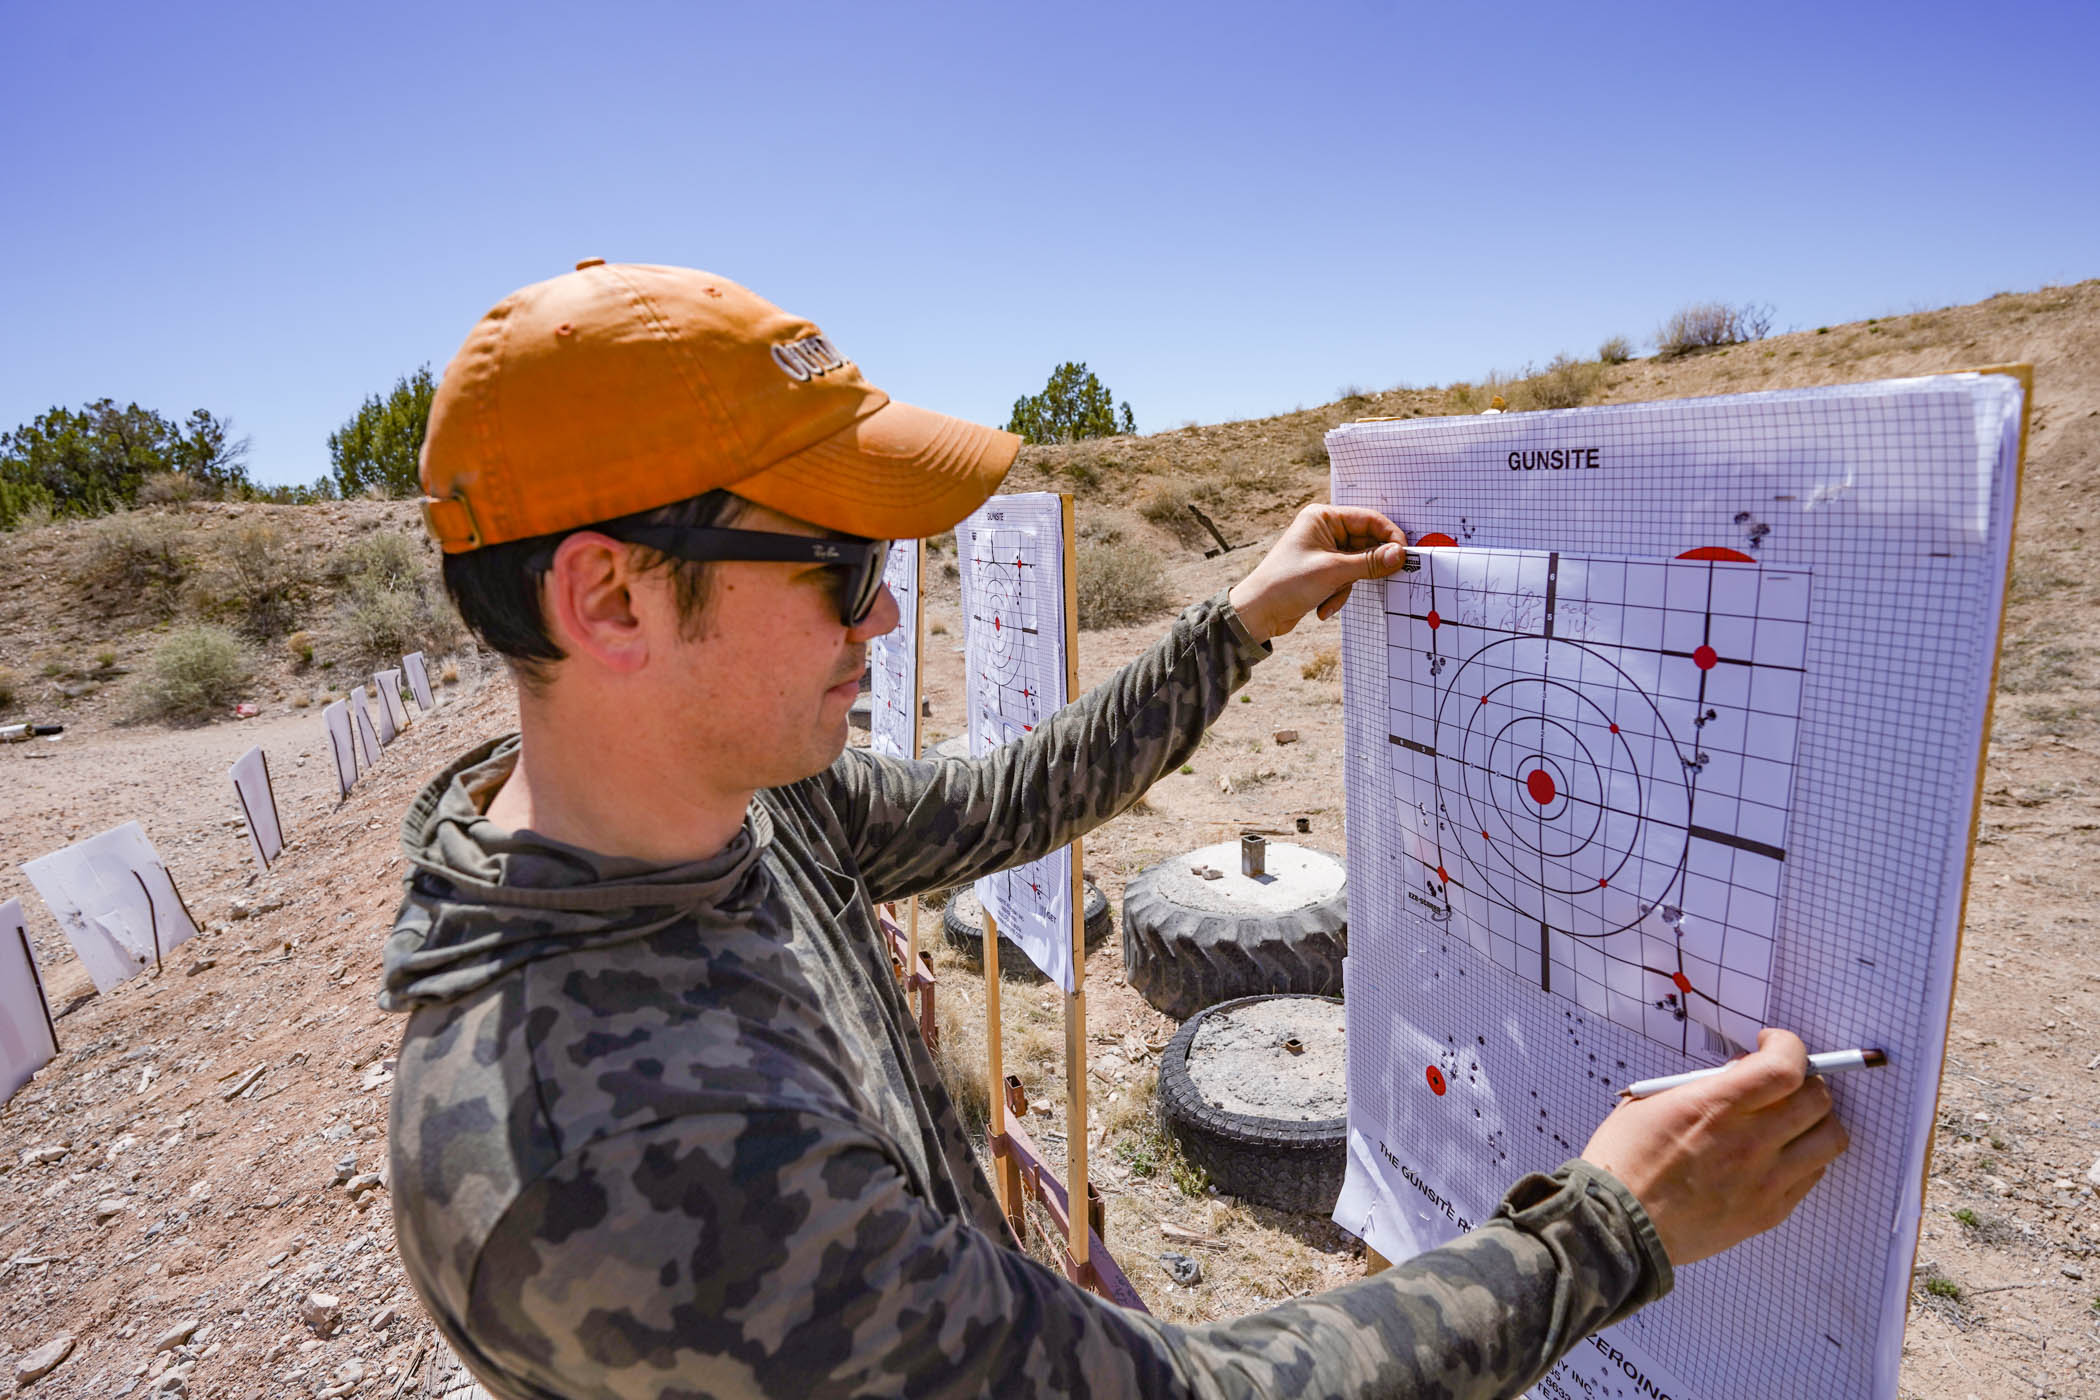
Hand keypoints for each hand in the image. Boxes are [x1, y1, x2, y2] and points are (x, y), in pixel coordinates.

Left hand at [1225, 504, 1408, 642]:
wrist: (1257, 613)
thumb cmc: (1286, 584)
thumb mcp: (1334, 572)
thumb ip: (1370, 562)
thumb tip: (1400, 555)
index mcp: (1322, 517)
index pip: (1368, 519)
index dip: (1389, 535)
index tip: (1405, 554)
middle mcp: (1323, 530)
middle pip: (1365, 543)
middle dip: (1367, 566)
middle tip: (1386, 577)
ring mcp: (1323, 551)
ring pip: (1357, 564)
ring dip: (1348, 585)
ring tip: (1331, 597)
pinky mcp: (1323, 571)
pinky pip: (1346, 579)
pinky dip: (1339, 594)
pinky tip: (1323, 608)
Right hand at [1579, 1029, 1848, 1266]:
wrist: (1618, 1224)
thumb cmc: (1626, 1158)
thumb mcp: (1652, 1101)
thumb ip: (1704, 1083)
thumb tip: (1744, 1071)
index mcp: (1716, 1108)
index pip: (1786, 1068)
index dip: (1789, 1046)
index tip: (1771, 1044)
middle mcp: (1750, 1143)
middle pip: (1819, 1100)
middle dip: (1807, 1080)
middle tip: (1784, 1081)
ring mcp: (1765, 1182)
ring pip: (1830, 1139)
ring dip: (1816, 1120)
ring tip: (1789, 1120)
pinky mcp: (1769, 1212)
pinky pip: (1813, 1175)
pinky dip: (1805, 1156)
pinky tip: (1776, 1154)